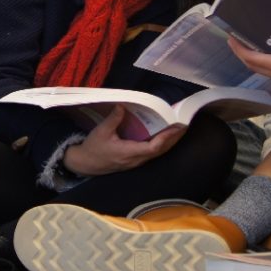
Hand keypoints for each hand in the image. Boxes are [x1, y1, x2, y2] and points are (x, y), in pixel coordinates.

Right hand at [61, 106, 185, 175]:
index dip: (166, 138)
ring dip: (170, 142)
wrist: (86, 164)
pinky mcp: (135, 161)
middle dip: (173, 138)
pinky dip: (162, 145)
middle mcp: (135, 160)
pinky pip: (152, 154)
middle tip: (184, 125)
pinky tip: (166, 137)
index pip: (152, 147)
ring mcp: (136, 162)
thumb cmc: (93, 148)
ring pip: (158, 153)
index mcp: (128, 152)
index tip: (175, 127)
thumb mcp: (101, 131)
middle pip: (160, 151)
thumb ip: (113, 119)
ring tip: (179, 129)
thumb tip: (123, 106)